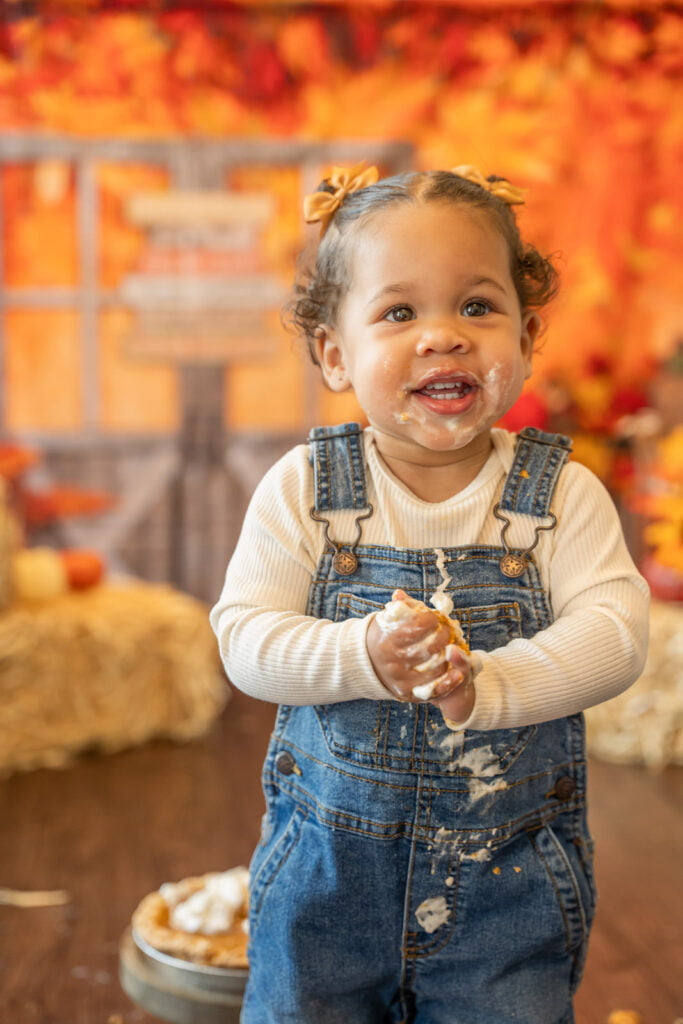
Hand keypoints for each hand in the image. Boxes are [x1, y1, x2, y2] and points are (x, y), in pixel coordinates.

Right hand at [366, 589, 471, 705]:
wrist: (368, 665)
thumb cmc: (385, 637)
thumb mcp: (386, 621)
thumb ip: (398, 608)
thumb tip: (399, 594)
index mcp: (387, 640)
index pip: (417, 627)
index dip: (431, 619)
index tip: (434, 617)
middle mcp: (392, 662)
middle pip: (430, 648)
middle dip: (444, 635)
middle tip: (448, 630)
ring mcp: (401, 680)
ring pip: (434, 669)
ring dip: (450, 657)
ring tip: (453, 646)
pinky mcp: (408, 694)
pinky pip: (433, 690)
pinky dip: (448, 682)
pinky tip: (458, 673)